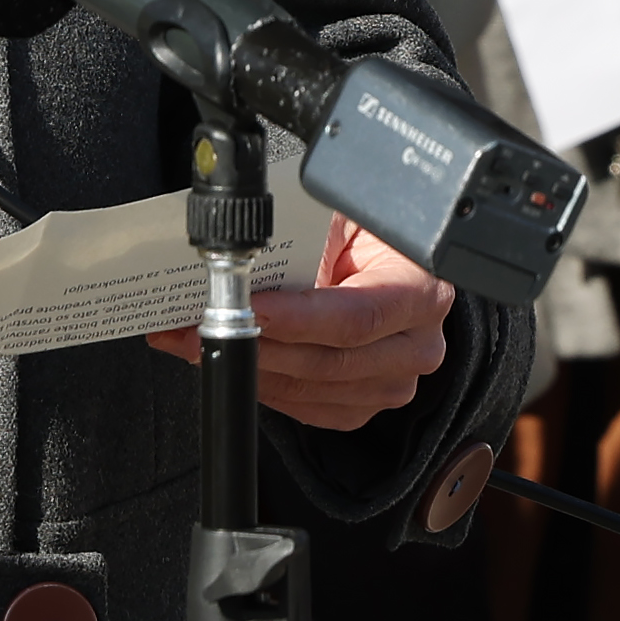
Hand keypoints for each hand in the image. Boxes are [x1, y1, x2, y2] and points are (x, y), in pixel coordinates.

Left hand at [146, 217, 456, 431]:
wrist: (388, 257)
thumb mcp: (345, 214)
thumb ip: (310, 238)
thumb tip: (250, 262)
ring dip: (249, 367)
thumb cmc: (369, 231)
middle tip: (202, 325)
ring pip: (312, 388)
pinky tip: (233, 360)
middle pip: (329, 362)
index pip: (356, 318)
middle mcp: (417, 345)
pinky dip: (264, 385)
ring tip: (197, 339)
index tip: (248, 307)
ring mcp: (392, 381)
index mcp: (421, 292)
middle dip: (257, 344)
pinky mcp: (364, 403)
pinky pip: (308, 406)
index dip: (297, 319)